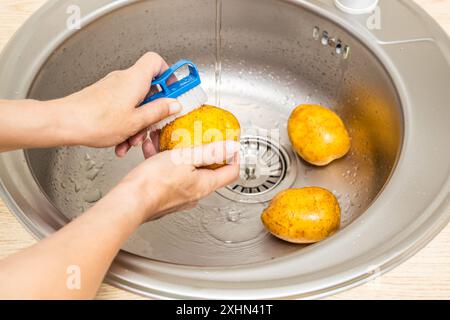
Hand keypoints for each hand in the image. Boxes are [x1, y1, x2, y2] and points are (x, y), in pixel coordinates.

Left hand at [58, 52, 179, 155]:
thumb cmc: (96, 121)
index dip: (169, 75)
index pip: (157, 62)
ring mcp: (113, 89)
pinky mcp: (104, 99)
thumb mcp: (136, 121)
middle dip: (153, 110)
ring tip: (133, 140)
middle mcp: (124, 80)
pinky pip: (123, 109)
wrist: (65, 123)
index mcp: (135, 80)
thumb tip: (174, 104)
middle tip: (156, 124)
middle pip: (149, 89)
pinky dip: (126, 124)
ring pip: (136, 103)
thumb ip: (158, 111)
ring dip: (138, 123)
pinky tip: (121, 142)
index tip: (176, 91)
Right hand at [115, 140, 240, 222]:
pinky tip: (153, 150)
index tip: (230, 146)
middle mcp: (195, 194)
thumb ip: (210, 152)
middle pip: (208, 170)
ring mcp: (179, 196)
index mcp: (205, 185)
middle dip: (201, 150)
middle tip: (197, 138)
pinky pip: (169, 174)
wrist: (130, 200)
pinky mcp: (164, 195)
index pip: (231, 172)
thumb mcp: (185, 158)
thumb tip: (232, 148)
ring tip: (168, 141)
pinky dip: (163, 160)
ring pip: (185, 169)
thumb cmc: (154, 183)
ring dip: (178, 153)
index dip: (234, 157)